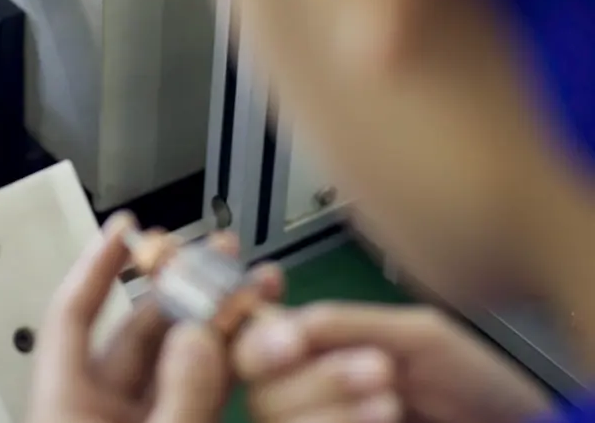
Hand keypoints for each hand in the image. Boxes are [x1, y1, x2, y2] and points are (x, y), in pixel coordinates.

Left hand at [24, 215, 230, 422]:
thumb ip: (179, 395)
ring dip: (210, 323)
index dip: (96, 265)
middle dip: (178, 288)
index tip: (125, 226)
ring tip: (248, 286)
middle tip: (217, 254)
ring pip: (173, 359)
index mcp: (65, 403)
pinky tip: (250, 336)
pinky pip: (193, 391)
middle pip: (135, 330)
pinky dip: (220, 365)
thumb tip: (200, 337)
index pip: (71, 315)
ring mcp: (135, 422)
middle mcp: (98, 407)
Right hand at [234, 302, 552, 422]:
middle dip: (312, 374)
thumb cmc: (480, 388)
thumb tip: (280, 320)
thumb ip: (346, 323)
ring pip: (274, 419)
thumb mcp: (417, 336)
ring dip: (327, 402)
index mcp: (322, 353)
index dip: (253, 331)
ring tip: (389, 396)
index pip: (256, 340)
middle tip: (377, 366)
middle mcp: (310, 396)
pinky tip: (386, 421)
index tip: (286, 333)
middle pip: (259, 387)